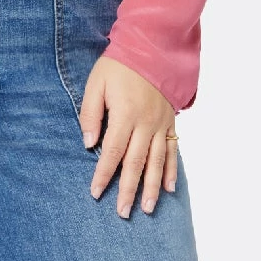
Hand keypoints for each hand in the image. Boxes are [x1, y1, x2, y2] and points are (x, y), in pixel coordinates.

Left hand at [78, 56, 177, 217]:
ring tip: (148, 209)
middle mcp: (145, 123)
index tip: (96, 193)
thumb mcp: (96, 83)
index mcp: (125, 114)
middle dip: (128, 189)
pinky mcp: (171, 122)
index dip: (104, 174)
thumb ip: (90, 113)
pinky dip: (171, 171)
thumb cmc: (119, 65)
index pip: (112, 151)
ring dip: (152, 187)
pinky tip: (169, 189)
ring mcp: (161, 124)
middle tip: (122, 213)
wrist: (152, 46)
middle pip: (136, 162)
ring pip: (157, 162)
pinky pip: (172, 151)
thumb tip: (88, 144)